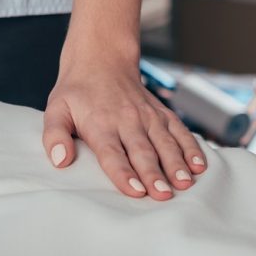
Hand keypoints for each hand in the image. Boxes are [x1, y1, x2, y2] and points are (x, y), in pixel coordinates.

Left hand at [42, 40, 206, 200]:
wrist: (101, 60)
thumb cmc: (76, 93)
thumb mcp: (56, 110)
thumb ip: (54, 135)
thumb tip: (60, 160)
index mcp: (100, 125)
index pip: (112, 153)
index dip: (123, 173)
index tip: (135, 190)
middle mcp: (127, 121)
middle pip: (142, 151)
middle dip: (154, 174)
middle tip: (164, 195)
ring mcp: (148, 116)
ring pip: (165, 142)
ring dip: (176, 164)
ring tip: (186, 183)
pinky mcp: (161, 113)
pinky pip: (179, 131)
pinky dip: (191, 147)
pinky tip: (200, 164)